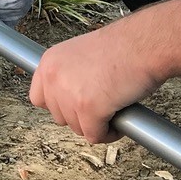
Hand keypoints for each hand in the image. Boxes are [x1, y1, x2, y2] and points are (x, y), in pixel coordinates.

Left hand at [28, 21, 162, 144]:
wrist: (142, 44)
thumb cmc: (121, 47)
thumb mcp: (80, 55)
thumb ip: (68, 75)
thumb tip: (69, 99)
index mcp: (49, 62)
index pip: (38, 98)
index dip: (59, 105)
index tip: (75, 104)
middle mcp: (53, 77)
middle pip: (59, 117)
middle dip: (81, 116)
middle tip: (101, 104)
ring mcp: (69, 94)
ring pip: (77, 128)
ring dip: (96, 124)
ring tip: (113, 108)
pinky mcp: (88, 109)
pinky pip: (95, 135)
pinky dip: (109, 133)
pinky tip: (119, 119)